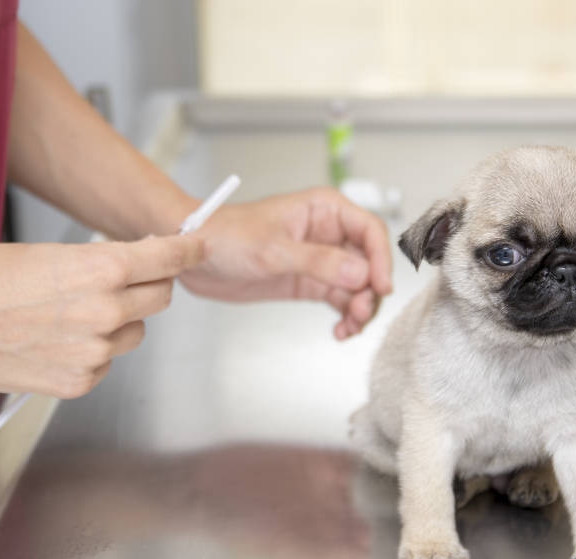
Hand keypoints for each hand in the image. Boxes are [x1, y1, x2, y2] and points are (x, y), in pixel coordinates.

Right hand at [0, 236, 202, 397]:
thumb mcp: (49, 253)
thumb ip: (100, 262)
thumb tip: (133, 263)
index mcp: (102, 268)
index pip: (168, 258)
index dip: (188, 250)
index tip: (199, 247)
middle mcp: (107, 310)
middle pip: (161, 297)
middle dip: (150, 286)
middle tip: (126, 281)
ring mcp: (95, 351)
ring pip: (134, 333)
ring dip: (118, 322)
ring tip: (71, 315)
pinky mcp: (78, 382)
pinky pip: (105, 364)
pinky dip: (92, 354)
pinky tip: (55, 342)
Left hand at [179, 187, 392, 339]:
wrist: (194, 255)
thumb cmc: (225, 235)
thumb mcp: (272, 250)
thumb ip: (319, 262)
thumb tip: (360, 274)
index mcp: (325, 210)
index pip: (370, 231)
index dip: (381, 259)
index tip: (379, 287)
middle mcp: (328, 233)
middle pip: (370, 262)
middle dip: (370, 291)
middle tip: (360, 313)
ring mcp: (321, 259)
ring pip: (358, 285)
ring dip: (360, 308)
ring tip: (349, 327)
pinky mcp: (309, 281)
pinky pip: (341, 300)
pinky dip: (346, 316)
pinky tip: (340, 331)